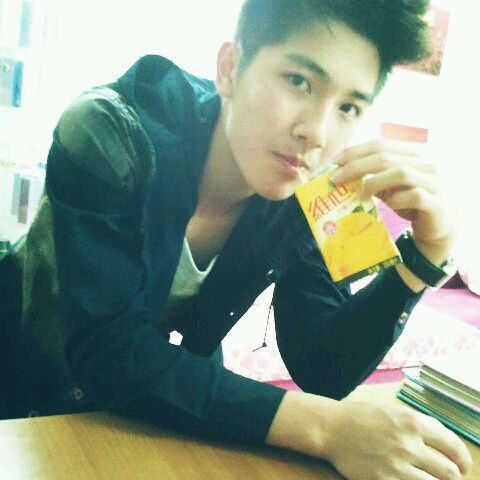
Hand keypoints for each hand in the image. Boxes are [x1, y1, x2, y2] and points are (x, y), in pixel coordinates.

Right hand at [323, 397, 472, 479]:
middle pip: (449, 472)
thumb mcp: (392, 410)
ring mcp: (396, 465)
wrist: (331, 427)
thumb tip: (445, 440)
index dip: (463, 460)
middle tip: (445, 478)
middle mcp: (408, 444)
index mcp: (413, 422)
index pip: (454, 447)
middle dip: (452, 477)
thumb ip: (419, 423)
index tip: (463, 466)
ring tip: (426, 479)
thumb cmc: (361, 416)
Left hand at [331, 139, 457, 255]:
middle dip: (356, 166)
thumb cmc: (410, 201)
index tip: (335, 161)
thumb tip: (341, 174)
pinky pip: (414, 196)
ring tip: (358, 196)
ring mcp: (434, 180)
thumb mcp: (390, 185)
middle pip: (385, 157)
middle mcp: (426, 162)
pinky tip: (388, 206)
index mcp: (413, 152)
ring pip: (400, 173)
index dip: (355, 151)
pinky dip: (396, 200)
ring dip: (373, 183)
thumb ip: (373, 176)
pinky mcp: (437, 201)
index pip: (380, 144)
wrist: (440, 223)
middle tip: (336, 179)